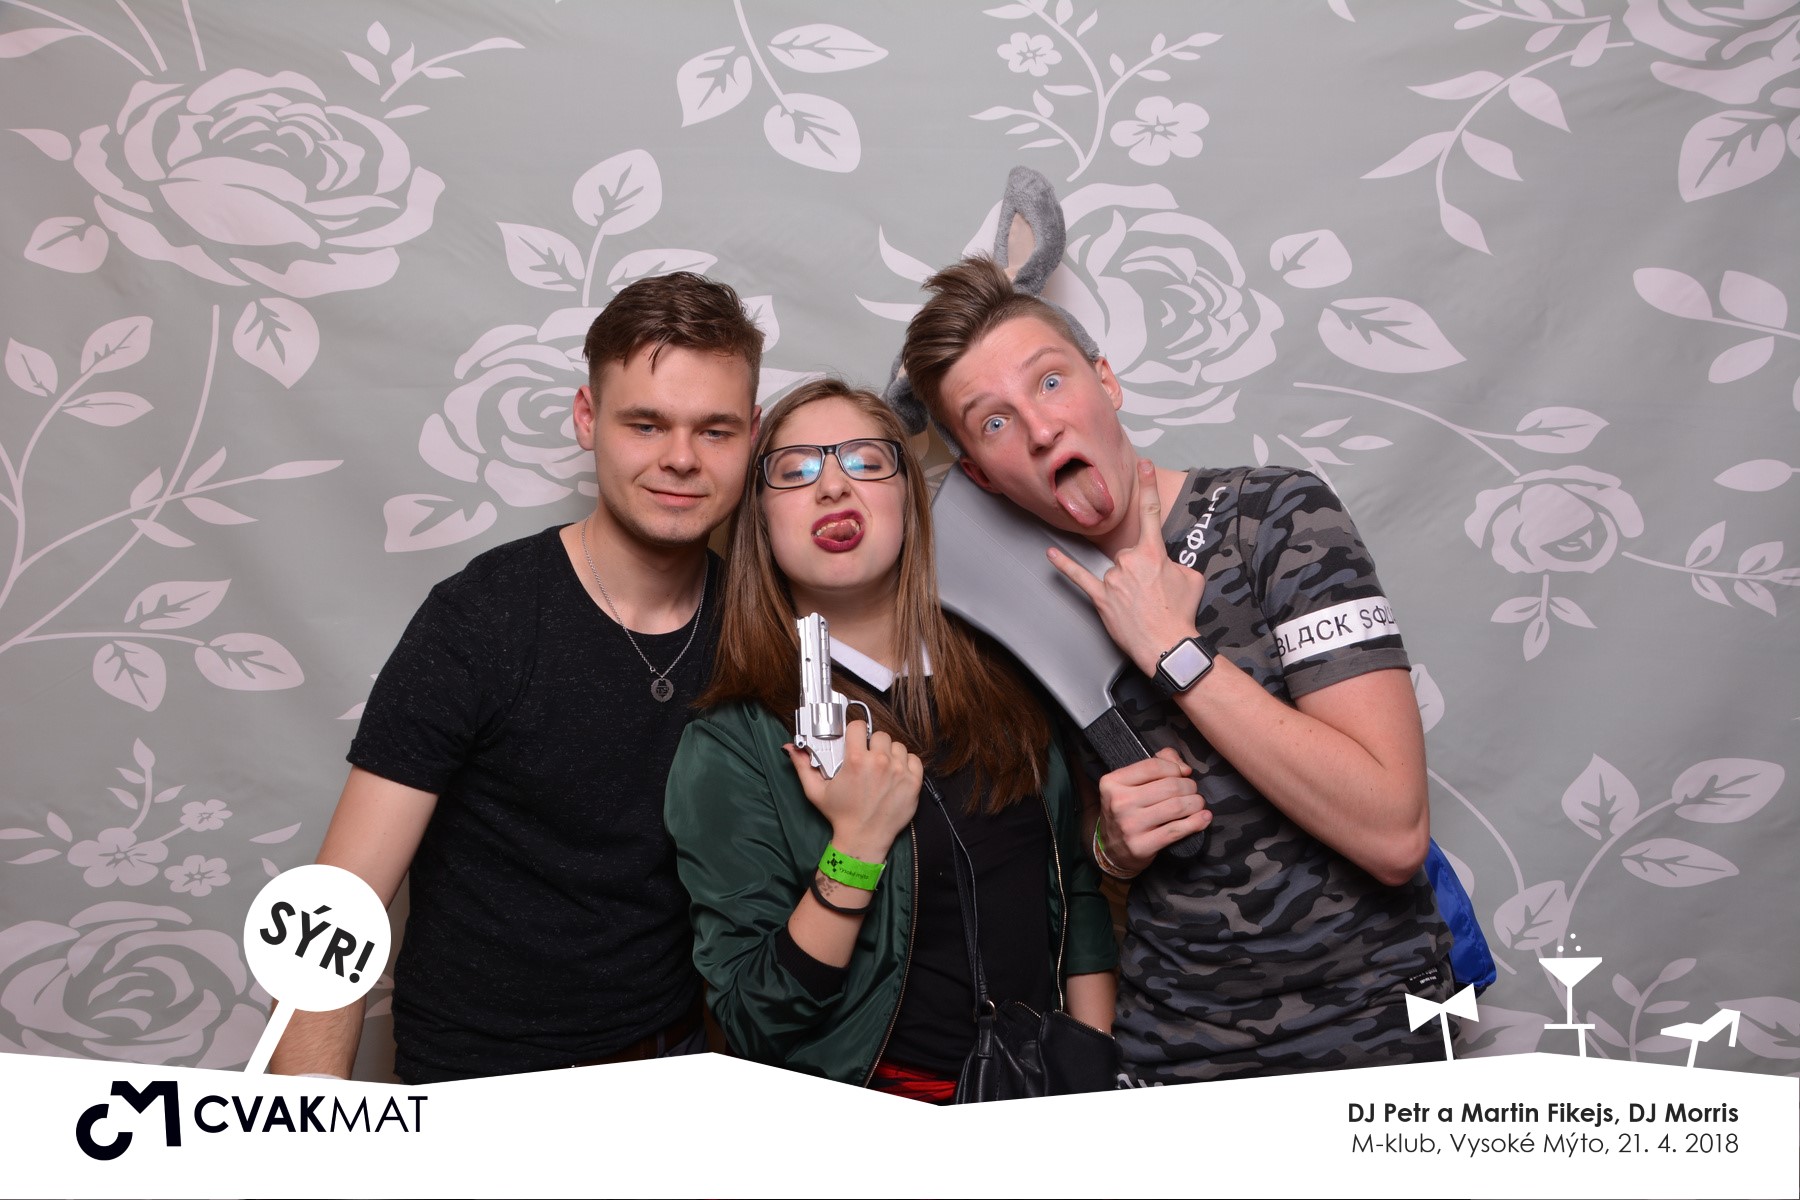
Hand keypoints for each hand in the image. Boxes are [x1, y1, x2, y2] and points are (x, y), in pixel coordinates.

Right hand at [783, 719, 920, 862]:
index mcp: (856, 760)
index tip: (854, 740)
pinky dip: (906, 763)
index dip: (854, 732)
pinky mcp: (913, 782)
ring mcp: (899, 771)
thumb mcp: (816, 791)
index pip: (858, 726)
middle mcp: (879, 762)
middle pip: (879, 734)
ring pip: (897, 746)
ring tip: (882, 767)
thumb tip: (790, 747)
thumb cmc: (840, 815)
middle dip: (872, 744)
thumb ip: (803, 766)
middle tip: (867, 758)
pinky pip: (914, 759)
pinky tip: (896, 773)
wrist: (864, 839)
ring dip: (890, 753)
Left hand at [1048, 458, 1205, 676]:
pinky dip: (1064, 566)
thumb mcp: (1192, 579)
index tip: (1142, 465)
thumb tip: (1167, 564)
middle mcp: (1130, 560)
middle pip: (1130, 554)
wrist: (1168, 645)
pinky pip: (1079, 577)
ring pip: (1116, 572)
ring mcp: (1113, 579)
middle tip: (1155, 595)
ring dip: (1128, 587)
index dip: (1147, 486)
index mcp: (1153, 552)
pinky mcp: (1100, 597)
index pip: (1151, 513)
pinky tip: (1051, 555)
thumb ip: (1176, 563)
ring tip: (1143, 607)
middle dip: (1142, 573)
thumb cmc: (1181, 613)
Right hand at [1097, 747, 1208, 873]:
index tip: (1182, 774)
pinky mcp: (1141, 846)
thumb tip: (1184, 768)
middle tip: (1192, 791)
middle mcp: (1119, 803)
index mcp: (1113, 782)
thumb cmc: (1128, 809)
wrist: (1111, 849)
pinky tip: (1203, 818)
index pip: (1153, 766)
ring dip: (1195, 803)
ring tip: (1198, 803)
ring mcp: (1129, 826)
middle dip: (1189, 786)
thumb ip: (1158, 763)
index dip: (1174, 768)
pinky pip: (1176, 830)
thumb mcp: (1132, 783)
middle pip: (1169, 786)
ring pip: (1176, 807)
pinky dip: (1196, 822)